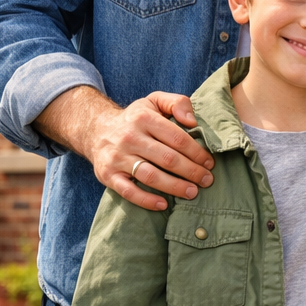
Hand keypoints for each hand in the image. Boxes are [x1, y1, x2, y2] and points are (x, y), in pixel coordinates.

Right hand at [36, 86, 214, 211]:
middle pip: (167, 158)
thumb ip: (177, 103)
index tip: (209, 162)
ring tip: (193, 192)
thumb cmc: (135, 118)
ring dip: (175, 187)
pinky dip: (147, 200)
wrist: (96, 130)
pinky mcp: (107, 175)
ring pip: (151, 176)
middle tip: (207, 180)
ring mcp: (117, 158)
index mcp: (144, 118)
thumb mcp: (154, 101)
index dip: (196, 152)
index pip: (177, 137)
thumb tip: (192, 121)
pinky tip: (164, 204)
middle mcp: (130, 137)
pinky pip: (129, 191)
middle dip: (191, 171)